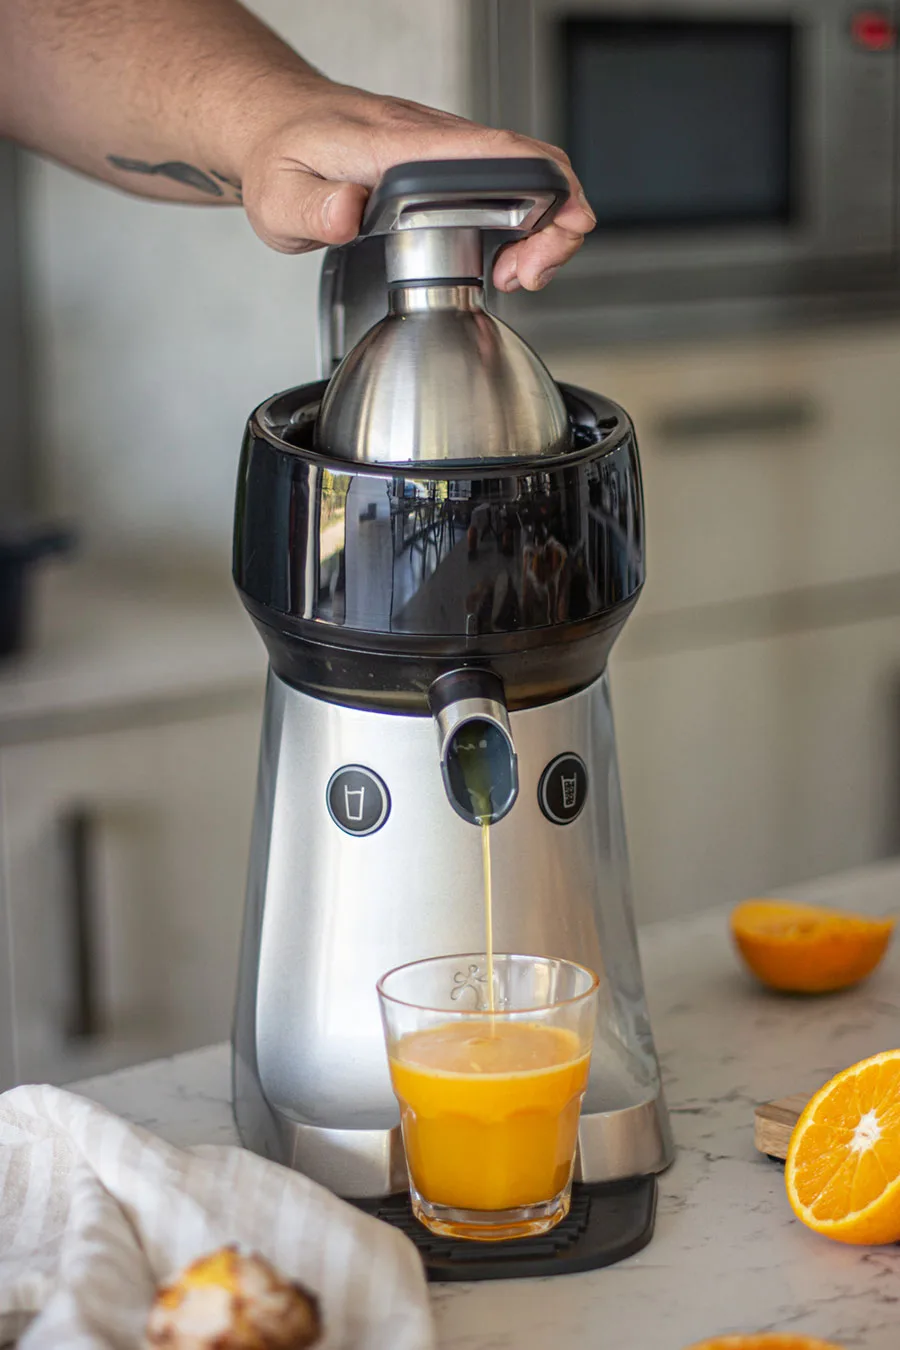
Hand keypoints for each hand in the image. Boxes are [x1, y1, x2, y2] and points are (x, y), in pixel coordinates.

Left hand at [239, 79, 594, 291]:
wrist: (274, 123)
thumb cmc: (281, 158)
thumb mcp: (279, 199)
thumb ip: (313, 210)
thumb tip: (348, 213)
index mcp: (404, 146)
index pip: (501, 151)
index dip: (549, 190)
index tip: (551, 239)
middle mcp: (435, 140)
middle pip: (534, 165)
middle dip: (554, 227)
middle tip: (526, 277)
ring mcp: (445, 151)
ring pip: (526, 179)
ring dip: (539, 233)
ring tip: (514, 276)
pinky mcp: (446, 166)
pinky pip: (505, 186)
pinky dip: (519, 227)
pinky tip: (498, 260)